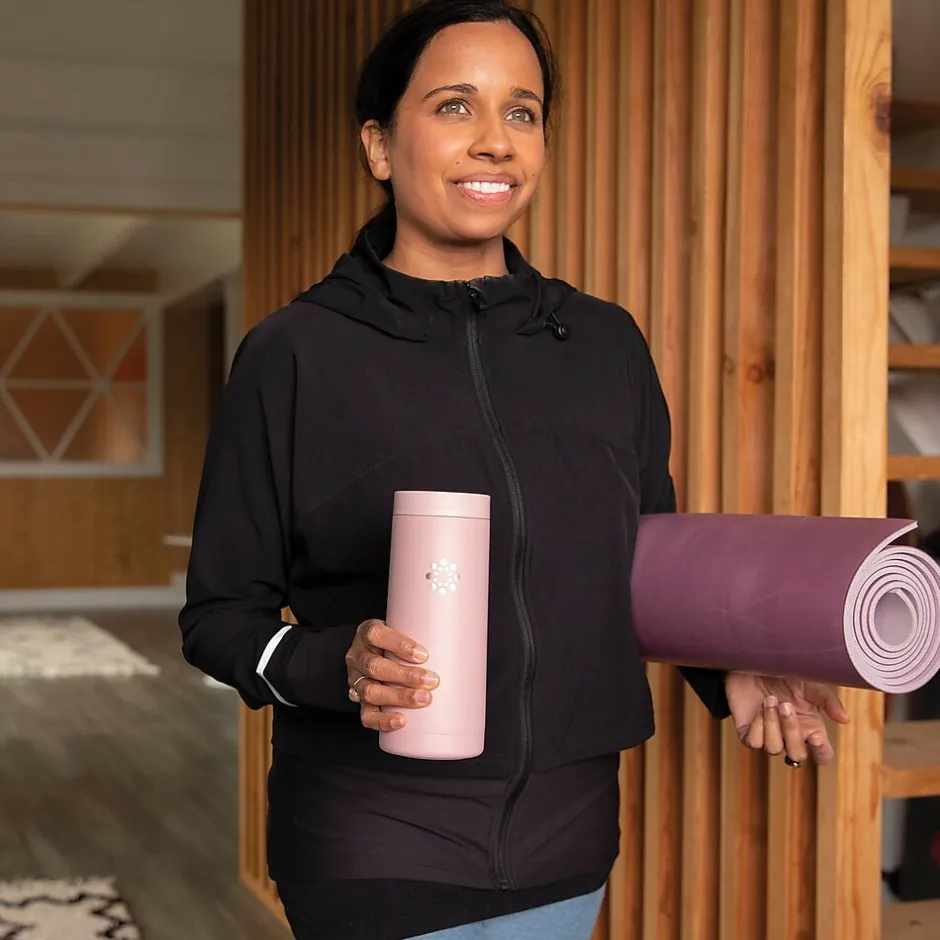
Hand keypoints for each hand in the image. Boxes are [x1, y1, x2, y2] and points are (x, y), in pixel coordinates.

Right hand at [345, 619, 438, 732]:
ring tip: (424, 700)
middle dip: (405, 675)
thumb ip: (424, 633)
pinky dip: (382, 720)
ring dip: (398, 697)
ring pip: (370, 691)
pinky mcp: (360, 701)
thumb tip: (465, 642)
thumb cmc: (396, 640)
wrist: (372, 653)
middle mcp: (358, 656)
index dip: (398, 645)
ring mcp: (356, 680)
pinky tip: (401, 721)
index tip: (424, 655)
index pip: (376, 634)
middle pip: (374, 666)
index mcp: (367, 633)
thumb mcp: (404, 628)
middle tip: (433, 681)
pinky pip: (366, 715)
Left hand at [724, 672, 850, 766]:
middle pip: (797, 755)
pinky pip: (754, 743)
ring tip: (769, 699)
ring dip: (772, 724)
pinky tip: (757, 709)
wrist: (753, 662)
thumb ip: (827, 701)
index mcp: (810, 728)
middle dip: (791, 732)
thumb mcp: (809, 684)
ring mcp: (769, 736)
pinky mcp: (748, 733)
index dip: (821, 753)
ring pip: (773, 749)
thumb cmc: (784, 674)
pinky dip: (756, 727)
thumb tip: (845, 719)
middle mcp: (790, 736)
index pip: (822, 755)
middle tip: (785, 705)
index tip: (816, 736)